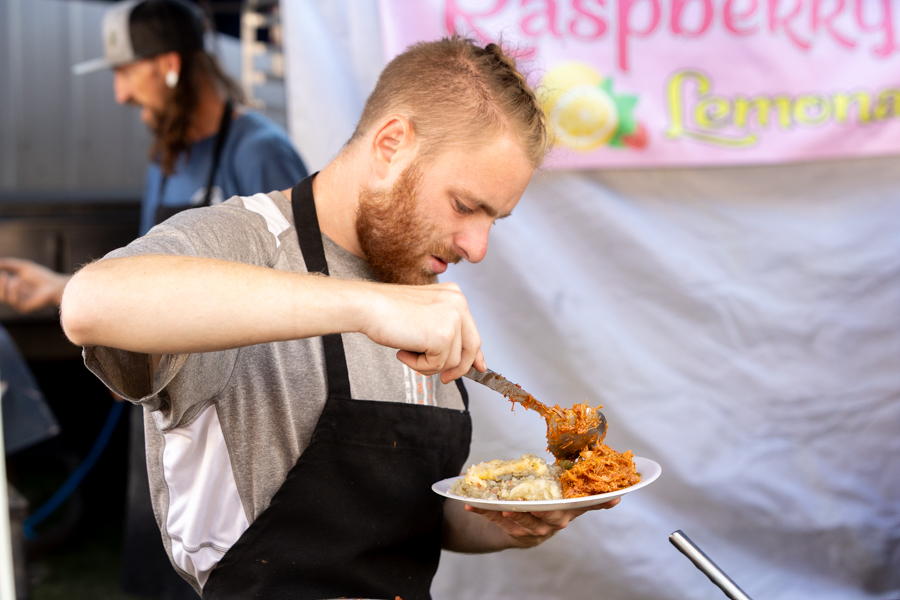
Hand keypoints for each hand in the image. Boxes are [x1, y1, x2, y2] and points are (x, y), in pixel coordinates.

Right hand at [0, 258, 70, 312]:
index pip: (1, 288)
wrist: (56, 285)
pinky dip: (14, 290)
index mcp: (14, 289)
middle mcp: (15, 297)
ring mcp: (19, 304)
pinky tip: (18, 281)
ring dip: (4, 287)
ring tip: (10, 277)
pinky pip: (13, 301)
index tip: (0, 273)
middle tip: (3, 275)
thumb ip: (9, 265)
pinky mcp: (25, 308)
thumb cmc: (42, 276)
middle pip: (0, 295)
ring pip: (4, 298)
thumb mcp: (23, 267)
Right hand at [358, 281, 485, 382]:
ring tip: (407, 351)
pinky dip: (418, 365)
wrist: (368, 306)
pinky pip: (437, 365)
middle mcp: (458, 303)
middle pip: (471, 346)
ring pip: (453, 361)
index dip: (474, 354)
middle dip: (458, 368)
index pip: (472, 330)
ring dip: (429, 364)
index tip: (477, 367)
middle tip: (445, 379)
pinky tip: (404, 351)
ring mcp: (452, 318)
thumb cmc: (387, 312)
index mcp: (454, 295)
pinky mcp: (443, 335)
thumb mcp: (424, 319)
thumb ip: (446, 334)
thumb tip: (468, 360)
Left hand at [464, 498, 620, 547]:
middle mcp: (554, 522)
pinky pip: (499, 522)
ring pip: (518, 519)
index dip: (595, 503)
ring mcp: (534, 529)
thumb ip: (587, 499)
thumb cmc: (548, 505)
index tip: (610, 497)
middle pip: (542, 514)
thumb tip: (617, 497)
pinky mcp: (516, 533)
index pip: (582, 505)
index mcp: (567, 510)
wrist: (527, 526)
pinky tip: (471, 505)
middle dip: (529, 508)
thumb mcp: (566, 501)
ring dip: (500, 512)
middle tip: (515, 502)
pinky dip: (484, 512)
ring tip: (486, 504)